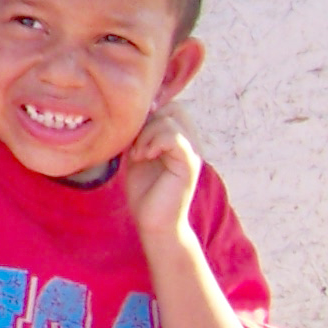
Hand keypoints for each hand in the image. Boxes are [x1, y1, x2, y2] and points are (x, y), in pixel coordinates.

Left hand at [125, 114, 205, 246]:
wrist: (152, 221)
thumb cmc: (144, 190)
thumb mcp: (138, 152)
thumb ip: (140, 132)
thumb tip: (138, 109)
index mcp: (181, 139)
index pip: (169, 107)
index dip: (147, 116)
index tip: (133, 140)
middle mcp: (191, 142)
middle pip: (173, 108)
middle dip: (147, 122)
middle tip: (136, 147)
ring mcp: (193, 152)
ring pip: (171, 119)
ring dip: (146, 134)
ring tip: (138, 155)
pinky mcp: (190, 163)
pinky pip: (174, 136)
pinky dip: (154, 141)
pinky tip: (145, 157)